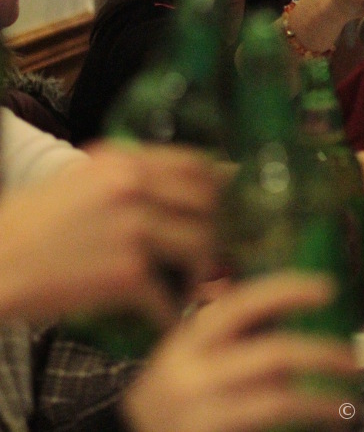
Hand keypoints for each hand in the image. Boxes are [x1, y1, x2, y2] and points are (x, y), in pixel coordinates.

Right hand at [0, 143, 221, 323]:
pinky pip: (170, 294)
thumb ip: (136, 176)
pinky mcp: (127, 274)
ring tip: (189, 284)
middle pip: (209, 206)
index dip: (215, 187)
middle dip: (214, 230)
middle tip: (206, 249)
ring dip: (200, 271)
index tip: (214, 206)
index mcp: (123, 163)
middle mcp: (134, 190)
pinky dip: (170, 312)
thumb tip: (201, 173)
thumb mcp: (81, 181)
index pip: (198, 165)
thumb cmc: (31, 224)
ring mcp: (134, 231)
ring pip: (202, 247)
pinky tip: (164, 317)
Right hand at [123, 272, 358, 431]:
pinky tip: (323, 428)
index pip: (243, 304)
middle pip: (273, 355)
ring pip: (277, 402)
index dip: (288, 291)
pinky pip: (270, 430)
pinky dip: (303, 428)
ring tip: (347, 405)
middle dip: (323, 354)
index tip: (327, 288)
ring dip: (322, 402)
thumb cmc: (178, 393)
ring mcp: (199, 416)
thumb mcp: (195, 354)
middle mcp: (191, 376)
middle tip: (353, 359)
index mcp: (190, 341)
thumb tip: (302, 303)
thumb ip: (238, 331)